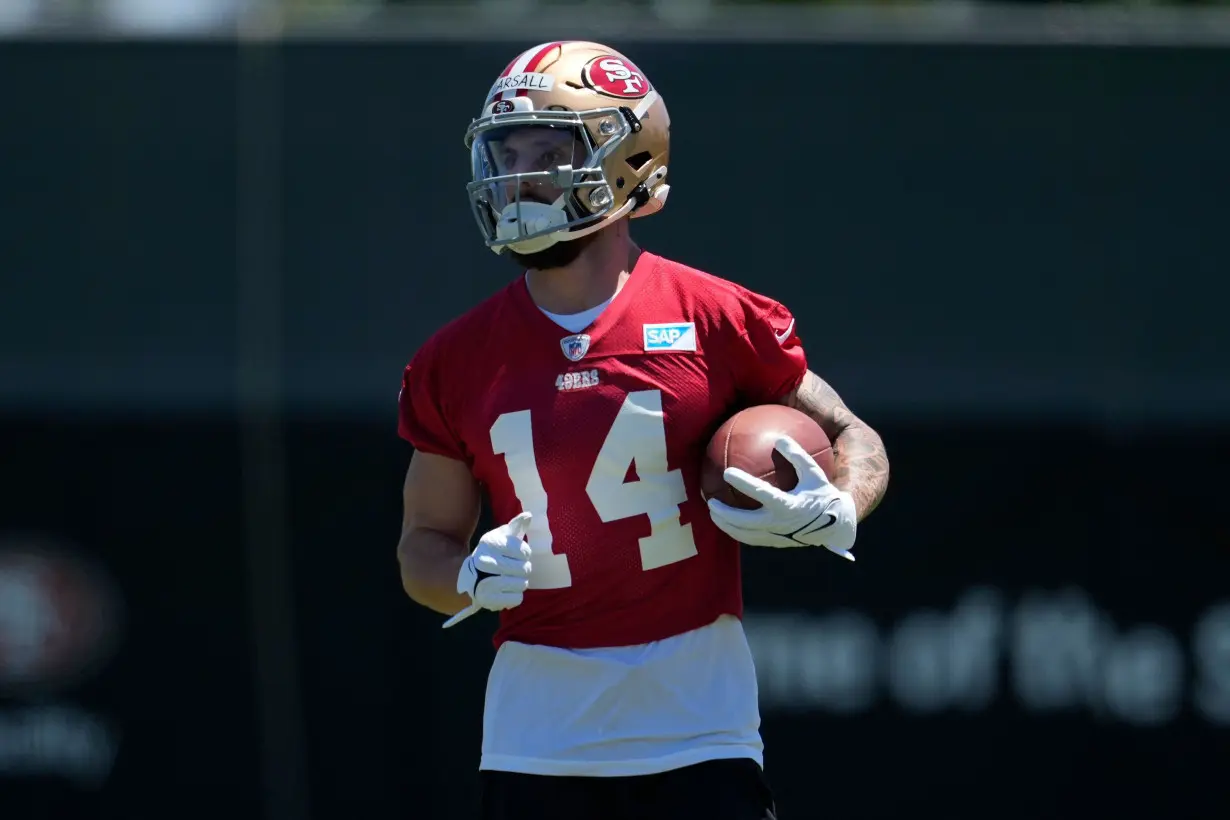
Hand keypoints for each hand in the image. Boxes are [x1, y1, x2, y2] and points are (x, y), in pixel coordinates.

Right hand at [456, 511, 533, 611]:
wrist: (473, 576)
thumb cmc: (495, 553)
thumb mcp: (503, 536)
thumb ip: (516, 526)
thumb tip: (528, 515)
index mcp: (490, 542)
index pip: (524, 552)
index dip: (525, 554)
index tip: (518, 554)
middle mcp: (484, 561)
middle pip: (524, 569)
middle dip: (524, 569)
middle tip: (516, 568)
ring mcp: (484, 581)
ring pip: (522, 584)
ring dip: (521, 583)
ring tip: (512, 579)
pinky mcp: (487, 599)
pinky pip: (517, 599)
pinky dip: (516, 596)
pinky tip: (507, 590)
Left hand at [706, 436, 857, 560]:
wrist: (835, 526)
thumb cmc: (823, 495)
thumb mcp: (814, 474)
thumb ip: (797, 456)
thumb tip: (780, 438)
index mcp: (788, 506)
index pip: (761, 493)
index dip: (743, 483)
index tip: (727, 472)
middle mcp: (780, 524)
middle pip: (745, 522)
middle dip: (725, 513)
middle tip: (710, 500)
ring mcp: (776, 536)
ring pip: (744, 534)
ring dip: (726, 525)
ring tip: (712, 514)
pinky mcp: (775, 543)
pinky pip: (751, 539)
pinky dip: (737, 531)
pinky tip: (728, 521)